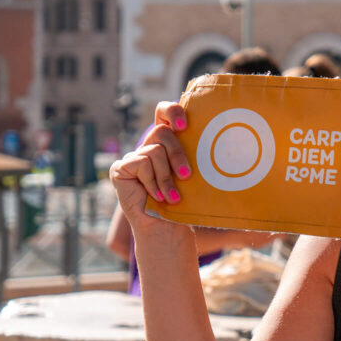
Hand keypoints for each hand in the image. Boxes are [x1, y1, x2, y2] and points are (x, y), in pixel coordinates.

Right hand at [109, 101, 192, 234]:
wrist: (167, 230)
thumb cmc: (184, 204)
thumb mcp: (193, 176)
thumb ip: (195, 156)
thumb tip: (220, 143)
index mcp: (167, 144)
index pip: (164, 112)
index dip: (172, 111)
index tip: (184, 125)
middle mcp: (149, 147)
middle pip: (162, 131)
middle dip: (177, 154)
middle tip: (186, 176)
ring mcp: (133, 157)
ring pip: (155, 151)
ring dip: (166, 178)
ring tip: (171, 197)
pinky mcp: (120, 168)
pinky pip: (141, 163)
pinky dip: (153, 182)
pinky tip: (156, 197)